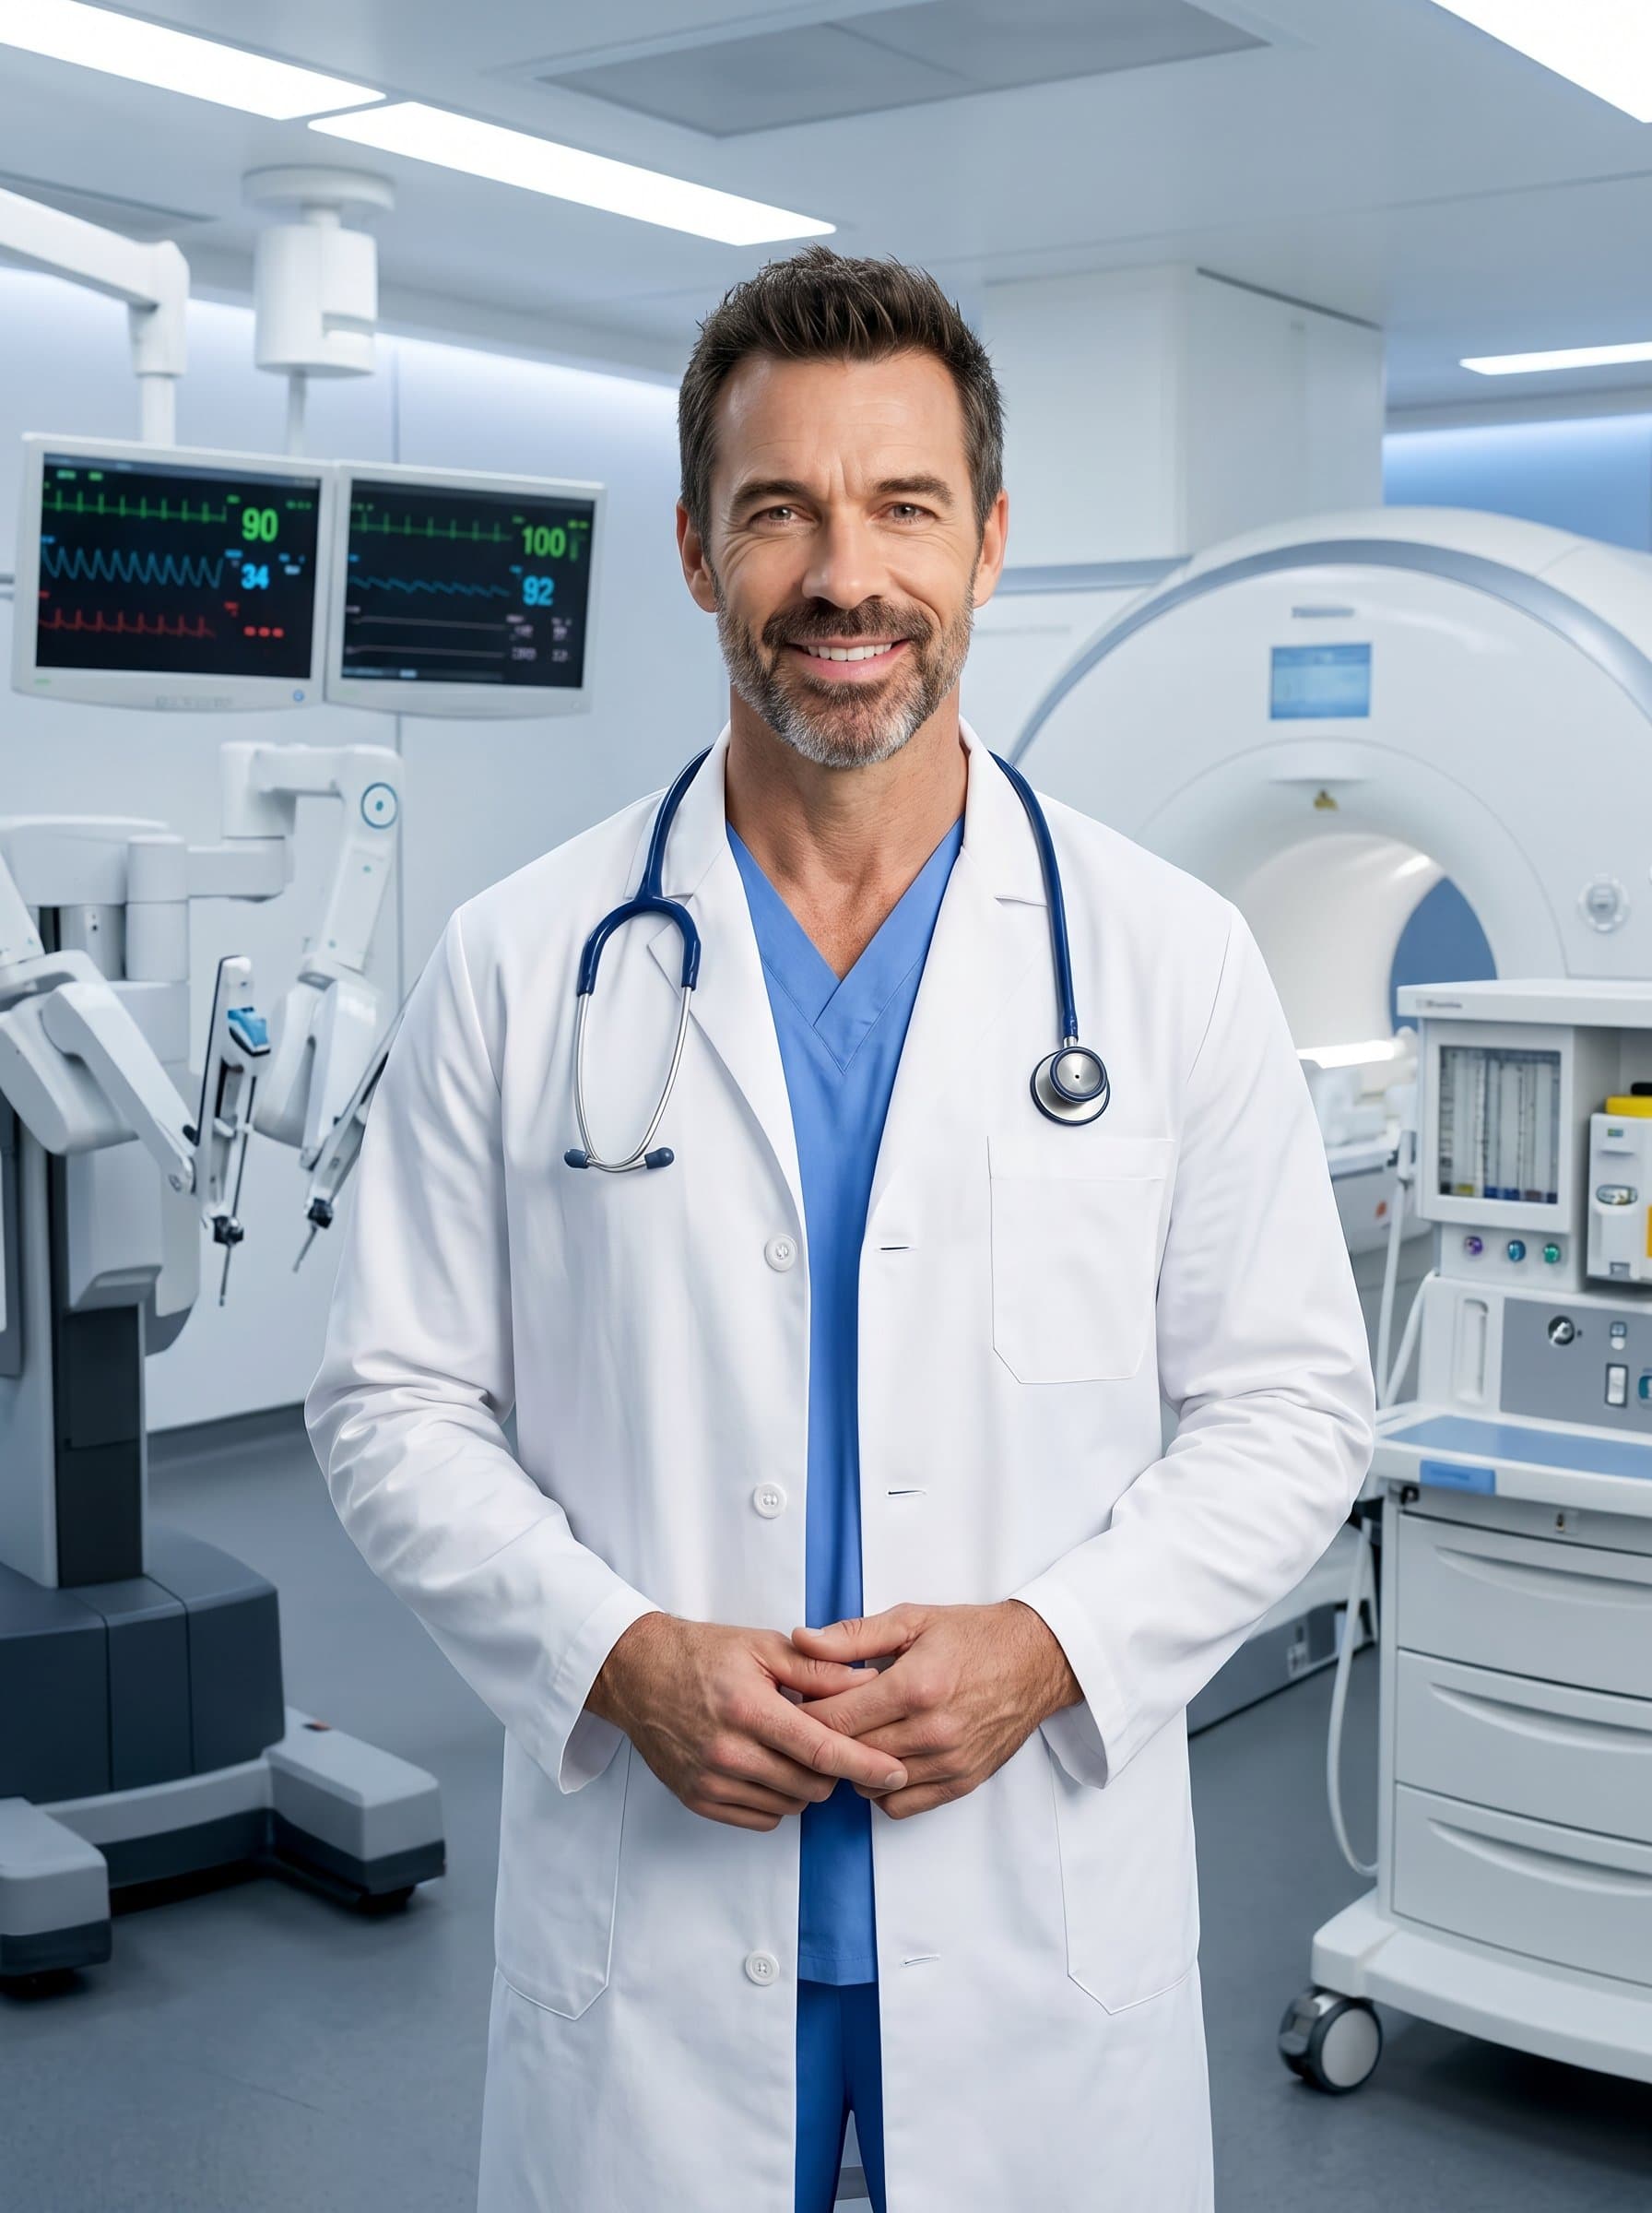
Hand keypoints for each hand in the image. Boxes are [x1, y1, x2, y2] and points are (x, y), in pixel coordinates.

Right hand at [587, 1613, 911, 1831]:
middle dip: (835, 1770)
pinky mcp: (698, 1799)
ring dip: (806, 1785)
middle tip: (833, 1744)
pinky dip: (777, 1801)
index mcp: (749, 1708)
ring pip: (788, 1805)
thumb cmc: (702, 1654)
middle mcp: (729, 1751)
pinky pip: (759, 1819)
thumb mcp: (762, 1646)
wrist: (638, 1673)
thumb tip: (868, 1681)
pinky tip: (772, 1769)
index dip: (865, 1764)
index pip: (821, 1749)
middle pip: (810, 1784)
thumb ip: (818, 1668)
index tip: (896, 1771)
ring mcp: (711, 1780)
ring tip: (798, 1751)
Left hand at [791, 1601, 1080, 1820]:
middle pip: (850, 1753)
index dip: (806, 1714)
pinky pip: (900, 1804)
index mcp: (916, 1686)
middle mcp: (932, 1730)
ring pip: (871, 1783)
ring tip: (854, 1737)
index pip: (837, 1719)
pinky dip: (883, 1787)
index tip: (795, 1706)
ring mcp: (949, 1761)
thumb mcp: (912, 1620)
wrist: (1036, 1660)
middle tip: (815, 1723)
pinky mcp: (962, 1781)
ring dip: (853, 1765)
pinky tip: (883, 1757)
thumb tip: (801, 1641)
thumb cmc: (973, 1636)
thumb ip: (853, 1635)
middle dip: (824, 1740)